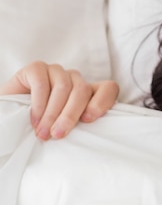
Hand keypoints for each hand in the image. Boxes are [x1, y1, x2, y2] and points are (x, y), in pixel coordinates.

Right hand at [0, 61, 118, 139]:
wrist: (9, 118)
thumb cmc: (41, 127)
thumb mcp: (64, 127)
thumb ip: (79, 125)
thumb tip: (95, 136)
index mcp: (88, 92)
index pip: (109, 88)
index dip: (103, 102)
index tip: (89, 120)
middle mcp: (74, 79)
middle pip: (83, 91)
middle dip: (70, 115)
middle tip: (58, 135)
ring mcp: (56, 71)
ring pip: (64, 87)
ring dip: (52, 113)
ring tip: (43, 132)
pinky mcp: (36, 68)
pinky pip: (42, 83)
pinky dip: (39, 104)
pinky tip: (34, 120)